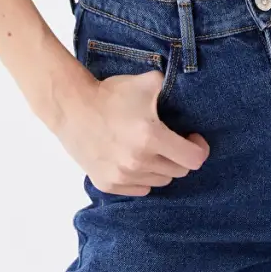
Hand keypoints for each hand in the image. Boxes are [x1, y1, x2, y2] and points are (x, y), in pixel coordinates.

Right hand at [54, 64, 209, 195]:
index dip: (198, 148)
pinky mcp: (108, 184)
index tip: (192, 138)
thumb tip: (192, 89)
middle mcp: (138, 162)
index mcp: (151, 137)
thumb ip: (173, 86)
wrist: (72, 107)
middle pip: (178, 171)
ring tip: (149, 148)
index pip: (193, 159)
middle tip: (170, 140)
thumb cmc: (110, 94)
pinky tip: (133, 158)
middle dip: (179, 155)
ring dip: (161, 167)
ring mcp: (122, 176)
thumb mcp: (147, 82)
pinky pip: (139, 189)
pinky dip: (142, 177)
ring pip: (160, 182)